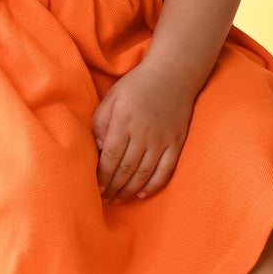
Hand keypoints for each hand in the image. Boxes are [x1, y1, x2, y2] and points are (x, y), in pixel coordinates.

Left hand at [91, 63, 193, 201]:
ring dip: (129, 190)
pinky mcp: (176, 142)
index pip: (111, 158)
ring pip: (144, 174)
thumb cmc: (136, 85)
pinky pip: (166, 170)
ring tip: (119, 199)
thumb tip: (98, 151)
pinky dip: (153, 185)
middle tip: (104, 198)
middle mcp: (144, 134)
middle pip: (126, 170)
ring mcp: (162, 140)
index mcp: (124, 123)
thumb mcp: (111, 99)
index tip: (95, 188)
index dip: (102, 177)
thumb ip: (101, 125)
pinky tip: (142, 193)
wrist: (172, 74)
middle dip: (113, 188)